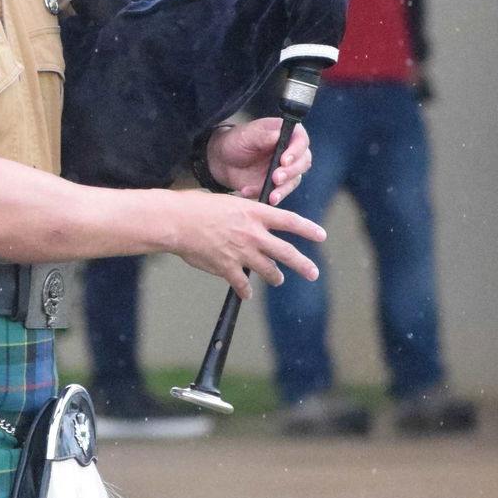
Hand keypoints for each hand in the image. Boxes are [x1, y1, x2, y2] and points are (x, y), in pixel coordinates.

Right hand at [170, 190, 324, 297]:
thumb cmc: (196, 208)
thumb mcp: (228, 203)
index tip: (321, 236)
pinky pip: (242, 284)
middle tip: (313, 273)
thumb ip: (245, 215)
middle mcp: (253, 234)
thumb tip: (252, 223)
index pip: (290, 221)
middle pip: (287, 252)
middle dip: (303, 265)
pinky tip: (246, 294)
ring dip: (275, 277)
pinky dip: (245, 290)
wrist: (176, 222)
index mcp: (255, 213)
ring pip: (268, 270)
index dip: (308, 229)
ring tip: (277, 279)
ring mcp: (242, 252)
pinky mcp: (228, 268)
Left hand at [207, 115, 311, 202]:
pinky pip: (278, 193)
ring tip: (270, 196)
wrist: (222, 160)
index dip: (296, 151)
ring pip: (293, 181)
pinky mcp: (278, 186)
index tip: (284, 160)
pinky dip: (265, 196)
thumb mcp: (247, 134)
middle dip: (290, 172)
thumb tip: (278, 136)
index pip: (301, 141)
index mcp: (287, 134)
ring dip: (282, 190)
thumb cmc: (237, 141)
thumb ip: (263, 135)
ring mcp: (286, 170)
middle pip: (303, 163)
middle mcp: (291, 152)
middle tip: (276, 178)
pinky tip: (248, 191)